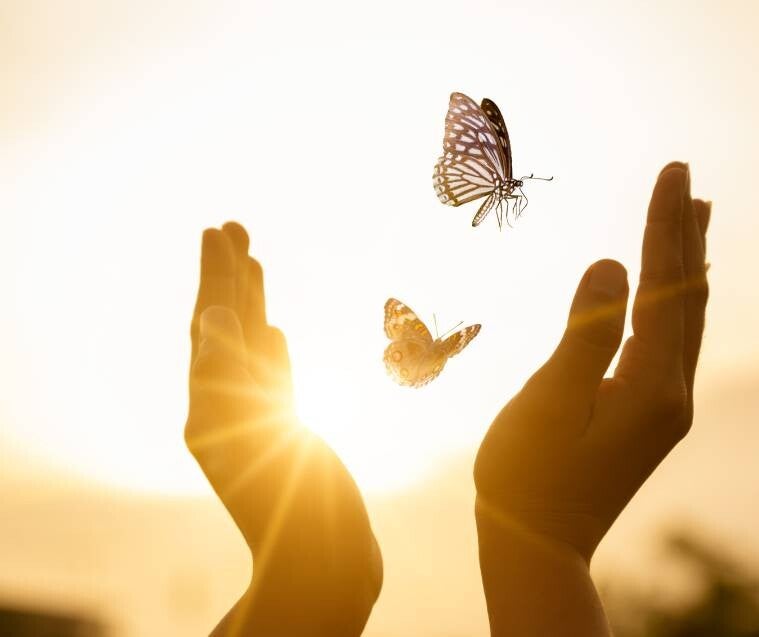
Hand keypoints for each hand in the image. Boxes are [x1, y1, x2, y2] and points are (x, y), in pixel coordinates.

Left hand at [184, 223, 381, 635]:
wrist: (325, 560)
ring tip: (252, 262)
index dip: (213, 274)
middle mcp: (227, 405)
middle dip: (228, 275)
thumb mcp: (252, 434)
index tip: (217, 229)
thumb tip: (208, 313)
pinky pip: (272, 379)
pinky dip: (270, 350)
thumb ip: (228, 373)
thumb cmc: (290, 505)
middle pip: (225, 325)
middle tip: (231, 225)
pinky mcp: (286, 431)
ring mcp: (258, 417)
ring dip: (250, 303)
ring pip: (252, 348)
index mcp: (209, 403)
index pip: (208, 322)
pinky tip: (272, 329)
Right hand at [474, 163, 709, 634]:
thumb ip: (584, 332)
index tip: (673, 171)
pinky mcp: (647, 416)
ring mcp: (664, 408)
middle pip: (689, 298)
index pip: (667, 287)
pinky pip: (669, 343)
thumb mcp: (550, 402)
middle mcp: (672, 394)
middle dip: (685, 235)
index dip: (666, 226)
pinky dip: (672, 304)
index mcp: (653, 386)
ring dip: (687, 267)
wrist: (537, 544)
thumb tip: (611, 264)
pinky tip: (666, 295)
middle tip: (687, 180)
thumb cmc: (530, 474)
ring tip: (693, 222)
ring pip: (685, 321)